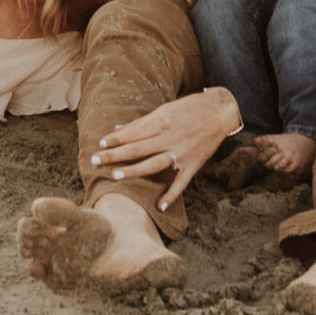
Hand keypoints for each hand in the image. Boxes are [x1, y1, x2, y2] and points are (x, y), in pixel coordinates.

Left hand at [93, 88, 240, 213]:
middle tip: (95, 161)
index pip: (133, 132)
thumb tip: (117, 129)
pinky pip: (181, 182)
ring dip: (133, 171)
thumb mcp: (165, 109)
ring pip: (153, 164)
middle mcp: (169, 137)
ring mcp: (181, 152)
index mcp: (161, 121)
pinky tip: (160, 207)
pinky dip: (171, 195)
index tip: (100, 144)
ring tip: (114, 177)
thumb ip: (141, 122)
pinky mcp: (193, 164)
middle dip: (115, 155)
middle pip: (137, 148)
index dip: (116, 139)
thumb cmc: (189, 108)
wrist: (220, 111)